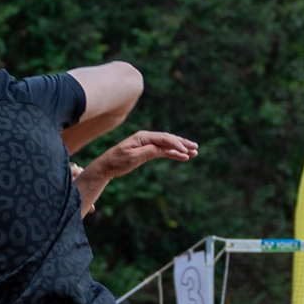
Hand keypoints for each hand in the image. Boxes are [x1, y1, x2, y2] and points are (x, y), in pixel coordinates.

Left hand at [84, 129, 198, 183]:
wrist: (107, 166)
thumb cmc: (117, 162)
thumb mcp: (132, 157)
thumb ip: (147, 152)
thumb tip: (161, 149)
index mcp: (143, 137)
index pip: (164, 138)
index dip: (176, 144)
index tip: (185, 152)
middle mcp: (147, 138)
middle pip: (169, 139)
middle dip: (183, 144)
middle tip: (196, 148)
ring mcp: (148, 144)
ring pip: (168, 145)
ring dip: (181, 149)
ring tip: (194, 153)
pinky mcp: (147, 151)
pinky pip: (163, 151)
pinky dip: (173, 154)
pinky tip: (182, 157)